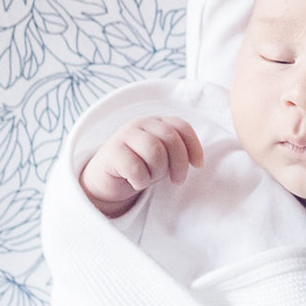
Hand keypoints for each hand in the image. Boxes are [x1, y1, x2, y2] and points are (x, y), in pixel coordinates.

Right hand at [79, 116, 205, 217]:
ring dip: (157, 172)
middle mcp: (141, 124)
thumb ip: (177, 152)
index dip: (194, 146)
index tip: (198, 166)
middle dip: (179, 164)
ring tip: (151, 178)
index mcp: (157, 123)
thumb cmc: (141, 167)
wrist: (107, 180)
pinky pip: (135, 168)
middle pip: (171, 139)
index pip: (182, 127)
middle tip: (177, 180)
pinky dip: (141, 181)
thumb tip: (198, 161)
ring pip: (155, 152)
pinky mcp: (111, 151)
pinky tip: (136, 182)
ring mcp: (124, 135)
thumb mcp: (163, 159)